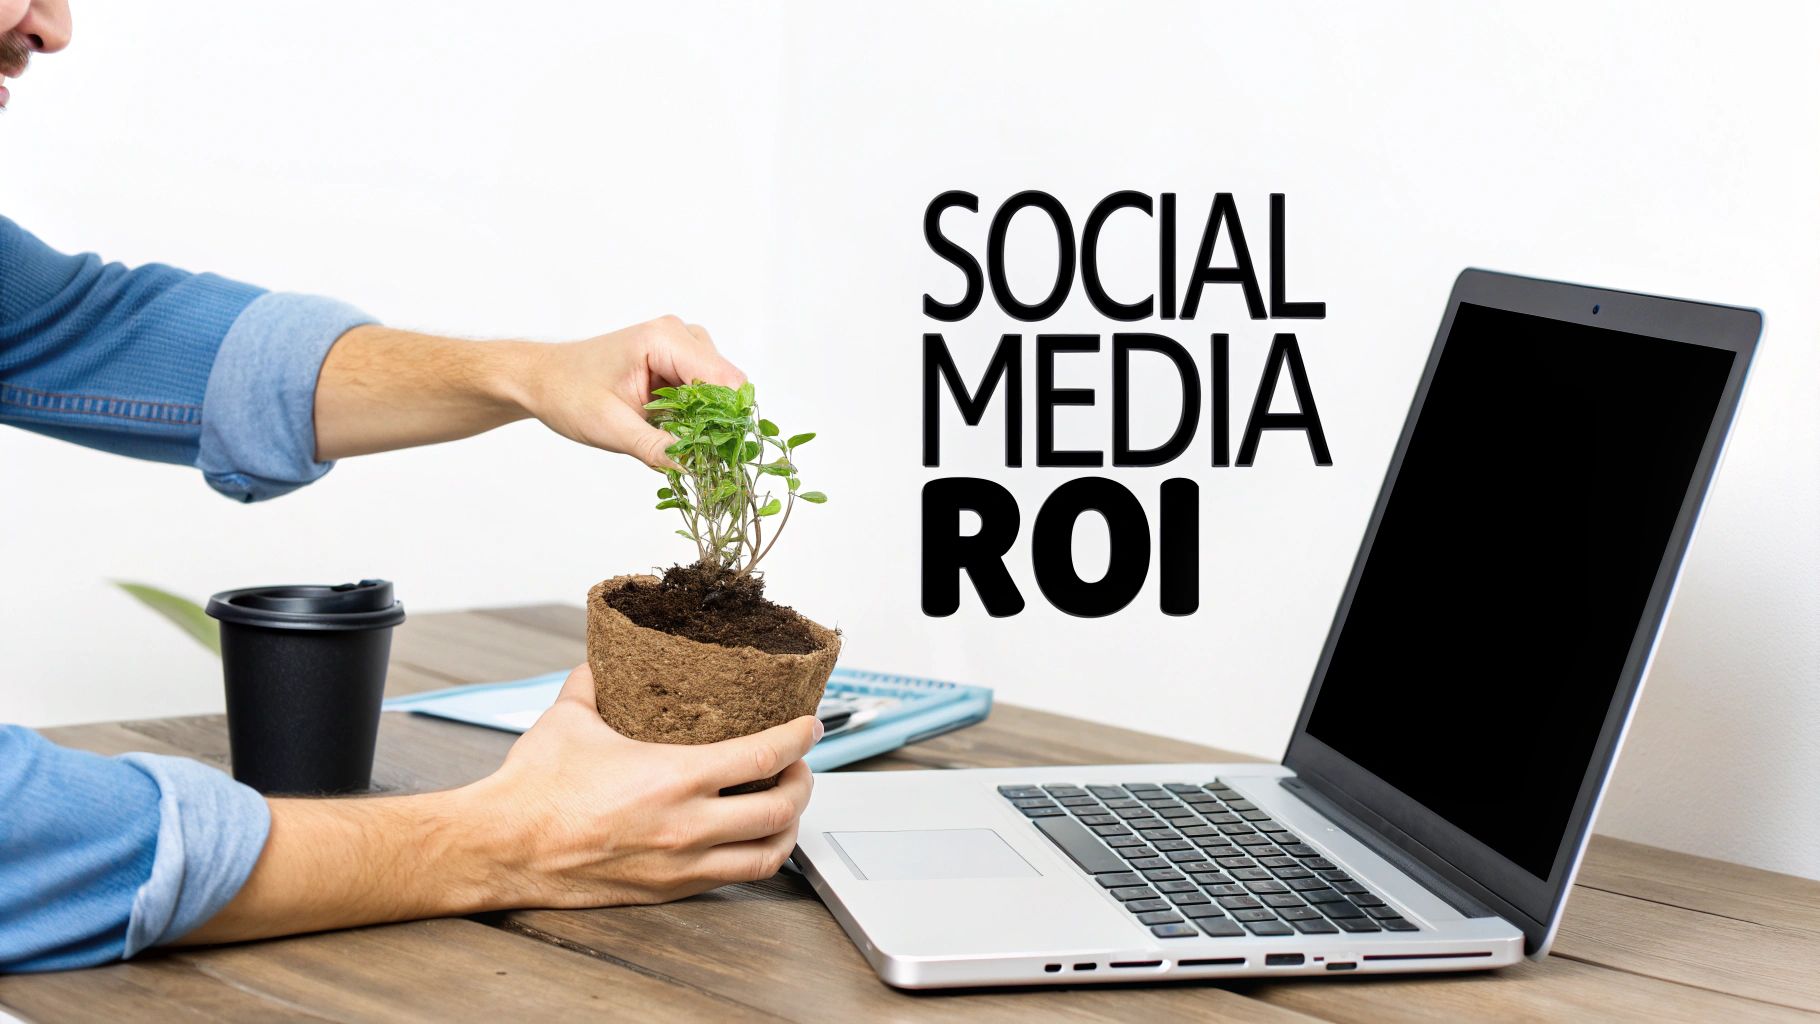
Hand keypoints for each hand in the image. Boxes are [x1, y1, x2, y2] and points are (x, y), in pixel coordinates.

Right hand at [460, 663, 819, 906]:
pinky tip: (749, 838)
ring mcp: (681, 865)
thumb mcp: (570, 717)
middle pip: (781, 809)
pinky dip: (754, 856)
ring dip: (788, 828)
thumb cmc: (534, 789)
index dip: (799, 738)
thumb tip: (601, 659)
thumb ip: (593, 682)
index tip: (810, 725)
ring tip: (785, 805)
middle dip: (803, 783)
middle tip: (799, 765)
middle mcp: (687, 826)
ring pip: (767, 854)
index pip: (765, 755)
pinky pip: (732, 878)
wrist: (502, 847)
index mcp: (674, 777)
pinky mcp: (668, 890)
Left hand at [519, 316, 746, 469]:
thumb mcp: (611, 428)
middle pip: (725, 385)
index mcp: (663, 340)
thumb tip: (696, 469)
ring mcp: (679, 345)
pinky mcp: (676, 360)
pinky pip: (703, 390)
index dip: (725, 420)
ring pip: (718, 389)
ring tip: (667, 434)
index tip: (716, 454)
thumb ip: (656, 449)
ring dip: (702, 418)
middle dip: (713, 420)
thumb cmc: (567, 394)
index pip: (724, 380)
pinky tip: (665, 426)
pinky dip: (692, 413)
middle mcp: (678, 334)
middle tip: (686, 450)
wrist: (541, 380)